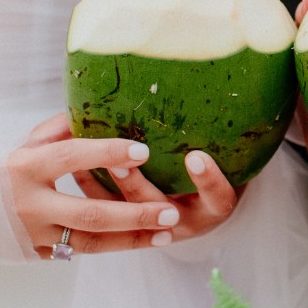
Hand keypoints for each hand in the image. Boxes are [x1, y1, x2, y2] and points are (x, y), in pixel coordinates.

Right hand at [6, 115, 181, 257]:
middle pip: (89, 213)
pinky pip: (77, 250)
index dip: (108, 152)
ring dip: (131, 239)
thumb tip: (96, 114)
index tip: (144, 150)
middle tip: (170, 212)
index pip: (72, 156)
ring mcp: (32, 235)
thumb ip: (59, 131)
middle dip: (134, 214)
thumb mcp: (21, 142)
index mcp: (24, 166)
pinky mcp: (33, 255)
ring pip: (89, 242)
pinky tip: (139, 240)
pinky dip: (109, 245)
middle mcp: (28, 204)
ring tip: (166, 234)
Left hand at [76, 138, 242, 245]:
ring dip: (103, 191)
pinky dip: (91, 189)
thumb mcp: (231, 158)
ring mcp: (156, 228)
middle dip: (135, 186)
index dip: (208, 181)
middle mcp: (186, 222)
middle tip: (117, 161)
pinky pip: (104, 216)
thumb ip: (222, 133)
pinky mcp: (130, 229)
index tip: (195, 157)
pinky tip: (76, 166)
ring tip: (84, 164)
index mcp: (216, 206)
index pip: (219, 198)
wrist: (202, 204)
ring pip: (124, 219)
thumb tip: (222, 79)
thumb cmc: (221, 171)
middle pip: (159, 211)